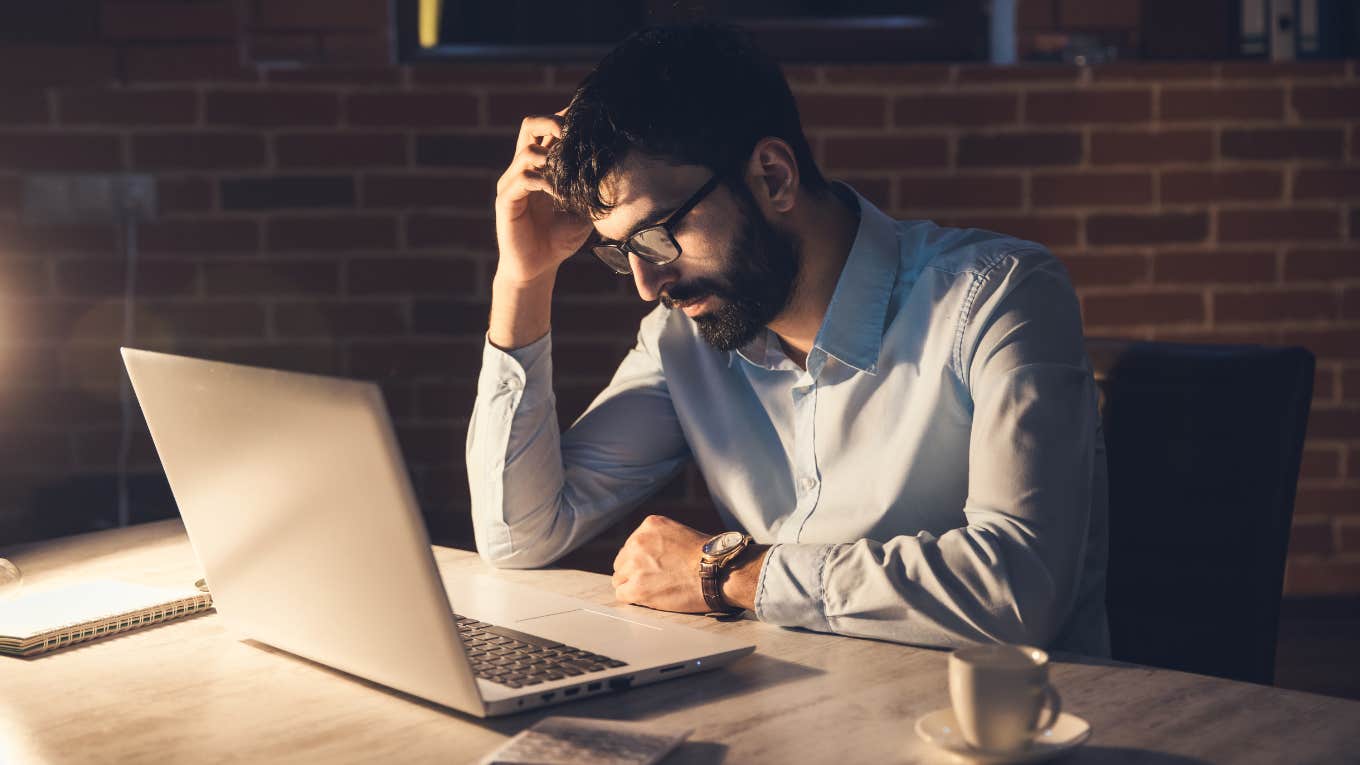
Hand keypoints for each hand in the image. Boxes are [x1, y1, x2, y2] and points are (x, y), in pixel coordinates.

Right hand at [493, 111, 594, 284]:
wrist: (538, 267)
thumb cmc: (560, 238)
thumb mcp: (583, 208)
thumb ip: (591, 188)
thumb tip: (617, 170)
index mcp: (541, 166)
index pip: (548, 129)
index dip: (565, 119)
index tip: (588, 119)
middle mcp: (523, 168)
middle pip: (530, 125)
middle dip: (552, 122)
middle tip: (574, 134)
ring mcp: (512, 183)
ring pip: (527, 151)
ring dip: (552, 158)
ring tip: (569, 173)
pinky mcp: (506, 200)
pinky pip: (523, 179)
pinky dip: (543, 181)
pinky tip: (559, 194)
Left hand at [611, 515, 710, 612]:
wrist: (719, 571)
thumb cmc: (709, 556)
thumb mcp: (680, 533)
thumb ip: (660, 541)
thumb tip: (650, 557)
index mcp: (649, 525)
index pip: (631, 546)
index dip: (641, 560)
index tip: (653, 568)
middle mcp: (638, 542)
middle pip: (622, 562)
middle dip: (634, 572)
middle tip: (653, 582)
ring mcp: (635, 565)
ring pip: (620, 579)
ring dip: (634, 586)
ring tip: (654, 591)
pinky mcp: (637, 588)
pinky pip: (622, 595)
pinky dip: (634, 599)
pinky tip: (650, 599)